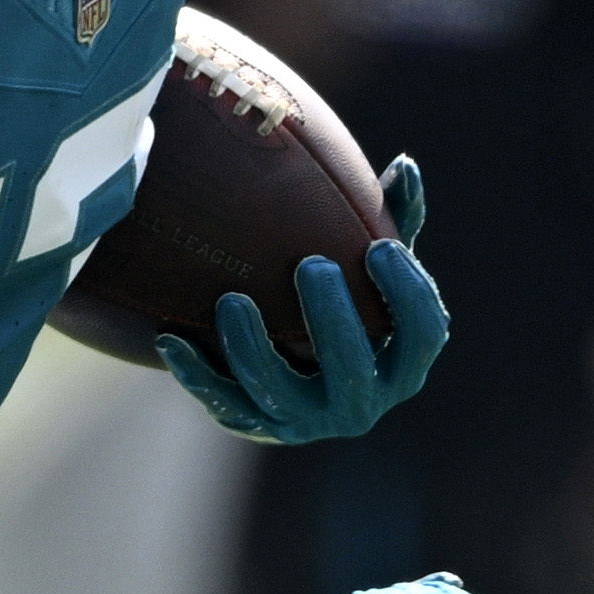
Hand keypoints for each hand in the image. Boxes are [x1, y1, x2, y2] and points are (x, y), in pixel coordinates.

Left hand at [156, 159, 448, 441]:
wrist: (290, 369)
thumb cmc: (344, 302)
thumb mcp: (370, 268)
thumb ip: (393, 222)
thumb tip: (405, 167)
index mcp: (402, 364)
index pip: (423, 334)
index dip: (406, 294)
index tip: (377, 248)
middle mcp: (360, 403)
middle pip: (353, 368)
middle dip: (332, 321)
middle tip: (311, 266)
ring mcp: (306, 422)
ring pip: (281, 394)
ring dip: (254, 350)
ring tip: (232, 301)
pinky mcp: (256, 426)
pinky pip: (223, 404)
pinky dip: (197, 373)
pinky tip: (170, 338)